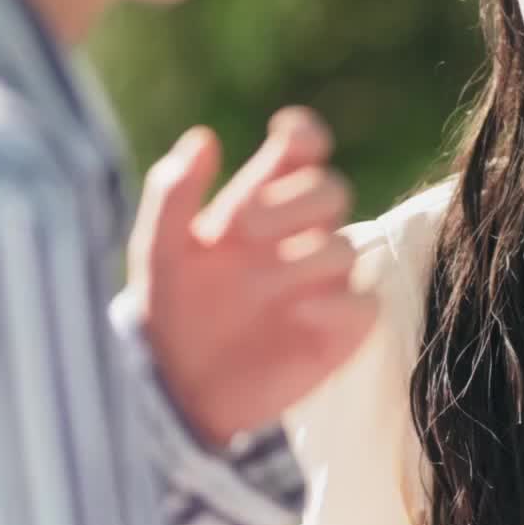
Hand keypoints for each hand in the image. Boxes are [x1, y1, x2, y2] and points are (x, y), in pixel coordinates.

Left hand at [127, 107, 377, 446]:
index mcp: (260, 203)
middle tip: (244, 227)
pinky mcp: (341, 329)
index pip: (301, 150)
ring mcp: (324, 282)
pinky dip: (338, 303)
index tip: (284, 139)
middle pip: (330, 189)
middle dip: (294, 200)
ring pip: (347, 245)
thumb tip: (204, 137)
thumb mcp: (158, 252)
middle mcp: (299, 235)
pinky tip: (299, 313)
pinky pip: (365, 304)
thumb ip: (173, 194)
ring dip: (305, 257)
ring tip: (260, 286)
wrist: (180, 389)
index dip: (304, 136)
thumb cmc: (171, 312)